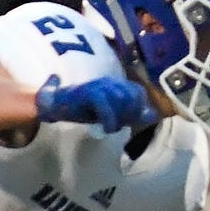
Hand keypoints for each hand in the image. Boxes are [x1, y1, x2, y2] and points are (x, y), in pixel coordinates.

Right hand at [34, 74, 158, 131]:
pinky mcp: (89, 92)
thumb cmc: (82, 109)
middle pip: (132, 97)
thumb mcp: (111, 113)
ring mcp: (99, 85)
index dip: (138, 108)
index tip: (127, 121)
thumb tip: (153, 115)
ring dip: (119, 119)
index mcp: (115, 84)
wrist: (55, 105)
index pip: (138, 92)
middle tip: (117, 125)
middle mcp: (110, 81)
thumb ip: (131, 114)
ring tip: (110, 127)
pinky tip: (105, 129)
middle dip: (129, 115)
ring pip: (122, 101)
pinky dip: (109, 121)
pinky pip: (106, 106)